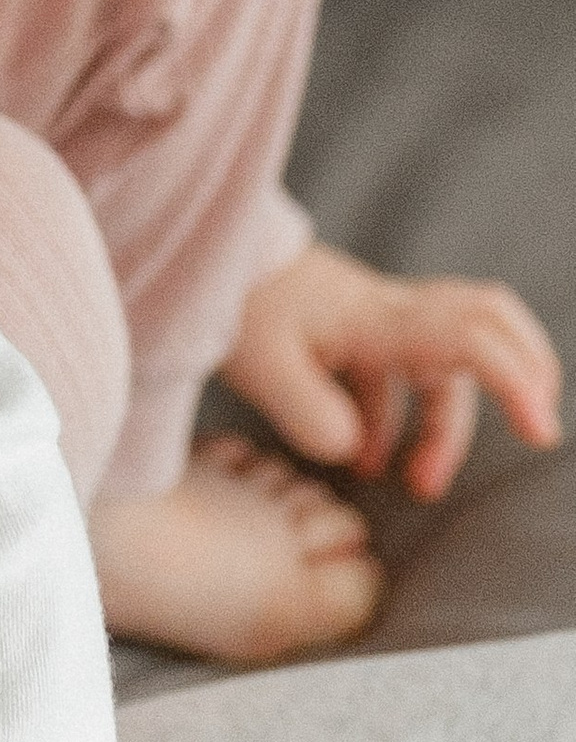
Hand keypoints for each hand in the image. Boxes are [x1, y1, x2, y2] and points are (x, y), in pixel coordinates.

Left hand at [224, 242, 561, 499]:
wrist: (201, 257)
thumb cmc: (231, 303)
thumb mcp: (261, 368)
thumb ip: (311, 416)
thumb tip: (354, 450)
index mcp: (378, 319)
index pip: (470, 339)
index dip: (516, 381)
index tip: (541, 431)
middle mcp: (389, 312)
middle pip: (487, 323)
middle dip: (525, 371)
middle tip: (539, 426)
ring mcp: (373, 317)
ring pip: (440, 365)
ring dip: (441, 427)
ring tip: (414, 484)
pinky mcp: (352, 328)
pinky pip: (399, 373)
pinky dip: (396, 417)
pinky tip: (361, 456)